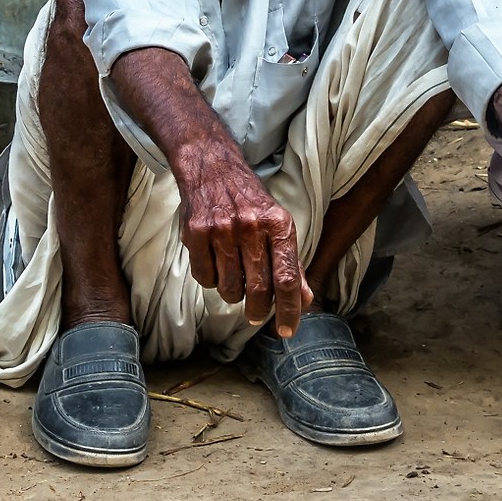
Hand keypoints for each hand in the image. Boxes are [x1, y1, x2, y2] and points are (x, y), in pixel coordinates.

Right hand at [169, 135, 312, 335]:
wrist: (213, 169)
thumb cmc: (250, 202)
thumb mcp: (278, 226)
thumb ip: (292, 264)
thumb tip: (305, 300)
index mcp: (278, 225)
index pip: (287, 278)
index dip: (289, 310)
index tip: (288, 331)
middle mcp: (251, 226)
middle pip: (258, 290)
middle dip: (259, 311)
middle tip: (258, 315)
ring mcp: (221, 229)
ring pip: (230, 289)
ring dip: (234, 294)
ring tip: (235, 278)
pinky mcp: (196, 233)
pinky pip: (205, 278)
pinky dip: (212, 280)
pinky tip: (216, 263)